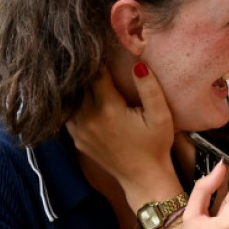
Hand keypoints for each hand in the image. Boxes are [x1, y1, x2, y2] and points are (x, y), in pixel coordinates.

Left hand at [66, 64, 175, 188]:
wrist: (143, 177)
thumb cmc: (155, 145)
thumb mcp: (160, 115)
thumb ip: (149, 87)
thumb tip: (137, 64)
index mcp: (108, 109)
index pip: (96, 74)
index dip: (99, 60)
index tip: (103, 51)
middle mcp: (89, 119)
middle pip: (79, 85)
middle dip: (86, 72)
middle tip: (93, 59)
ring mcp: (80, 131)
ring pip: (70, 100)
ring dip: (77, 88)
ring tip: (86, 77)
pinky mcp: (77, 140)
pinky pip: (68, 115)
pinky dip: (73, 104)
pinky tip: (83, 98)